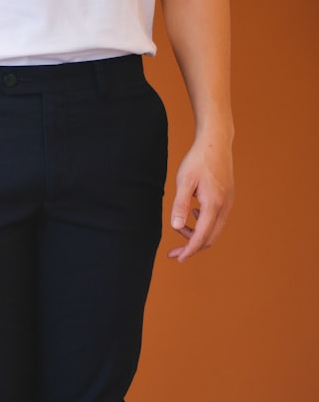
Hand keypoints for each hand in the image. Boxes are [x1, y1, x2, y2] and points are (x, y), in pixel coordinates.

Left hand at [167, 131, 233, 261]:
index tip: (178, 258)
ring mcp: (228, 203)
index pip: (201, 236)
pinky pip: (216, 220)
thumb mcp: (184, 182)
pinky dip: (203, 225)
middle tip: (173, 253)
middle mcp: (224, 206)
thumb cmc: (198, 160)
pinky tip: (191, 216)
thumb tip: (176, 227)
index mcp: (213, 205)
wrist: (216, 143)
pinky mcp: (227, 198)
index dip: (189, 250)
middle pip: (210, 237)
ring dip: (197, 235)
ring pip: (214, 230)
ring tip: (179, 229)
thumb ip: (180, 205)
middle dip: (191, 247)